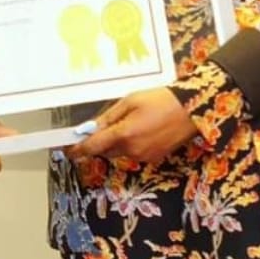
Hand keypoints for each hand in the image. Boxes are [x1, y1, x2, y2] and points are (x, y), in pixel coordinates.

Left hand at [66, 87, 196, 163]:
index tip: (67, 150)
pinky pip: (134, 153)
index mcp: (124, 134)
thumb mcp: (131, 100)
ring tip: (131, 122)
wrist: (191, 110)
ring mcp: (143, 157)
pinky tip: (143, 129)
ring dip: (118, 142)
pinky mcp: (153, 158)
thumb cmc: (160, 100)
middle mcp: (131, 150)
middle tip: (105, 125)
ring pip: (120, 152)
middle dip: (102, 141)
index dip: (78, 149)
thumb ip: (109, 116)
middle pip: (106, 150)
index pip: (93, 146)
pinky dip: (131, 144)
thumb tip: (92, 128)